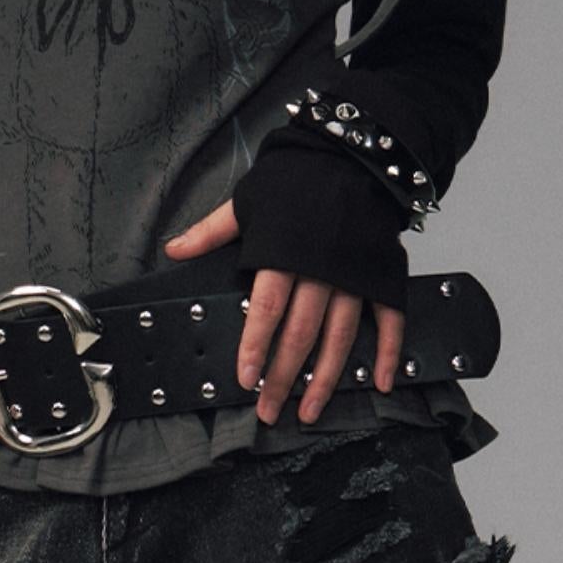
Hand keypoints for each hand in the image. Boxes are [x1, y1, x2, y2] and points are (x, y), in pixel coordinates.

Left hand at [163, 200, 405, 427]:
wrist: (353, 150)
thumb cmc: (296, 177)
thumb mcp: (248, 201)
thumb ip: (212, 231)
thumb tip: (173, 249)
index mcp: (285, 255)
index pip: (268, 310)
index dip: (256, 347)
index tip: (246, 379)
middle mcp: (321, 271)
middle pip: (300, 335)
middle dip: (283, 377)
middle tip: (268, 411)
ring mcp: (354, 277)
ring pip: (340, 338)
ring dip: (324, 380)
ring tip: (308, 412)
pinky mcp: (381, 276)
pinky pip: (389, 319)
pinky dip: (389, 352)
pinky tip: (381, 383)